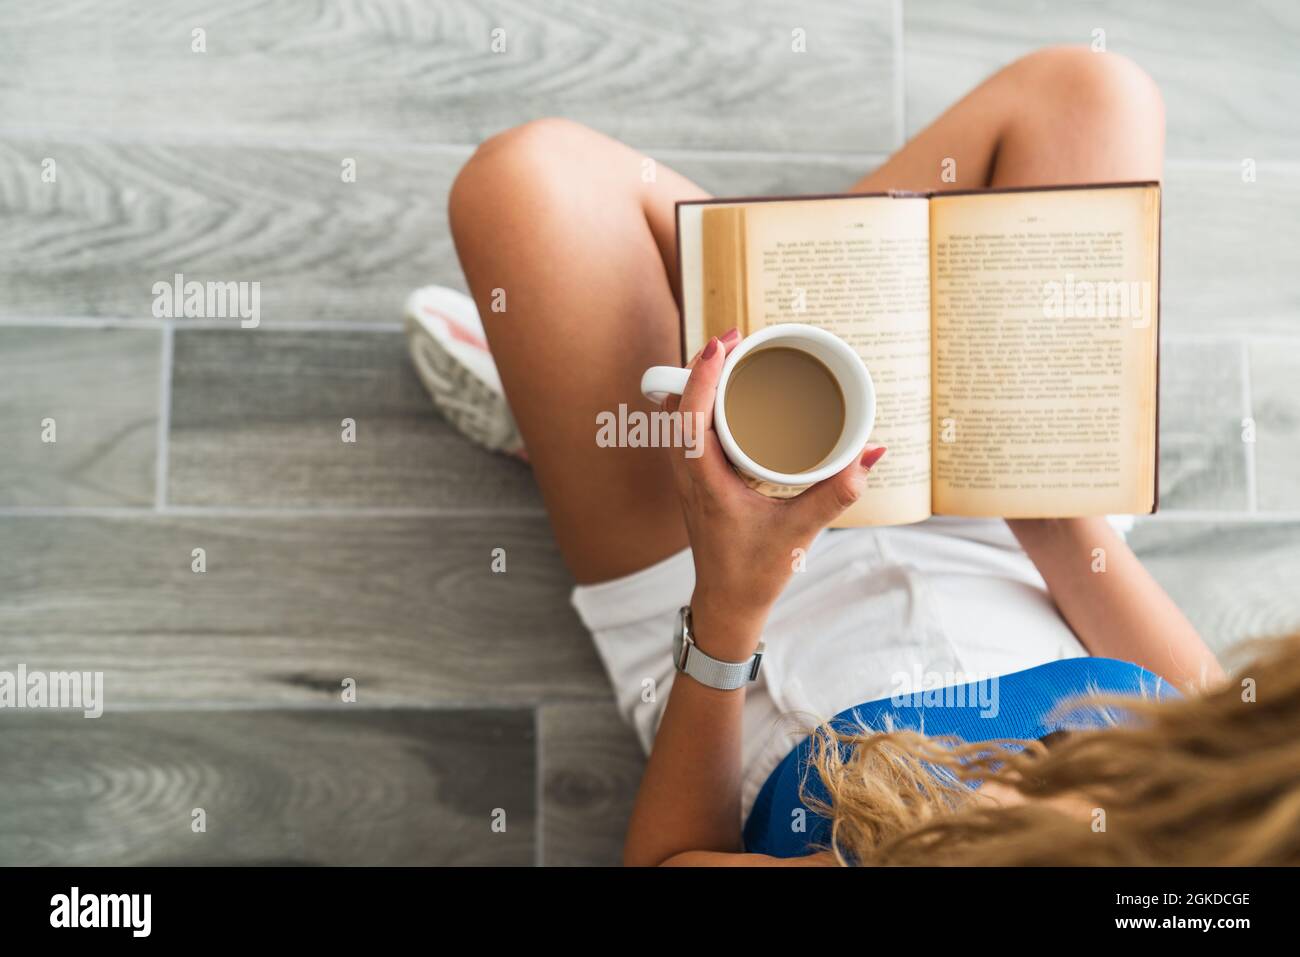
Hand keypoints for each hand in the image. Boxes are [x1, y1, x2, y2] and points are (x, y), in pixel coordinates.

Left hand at [664, 332, 885, 658]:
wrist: (728, 604)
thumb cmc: (755, 572)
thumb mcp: (801, 533)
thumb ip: (835, 494)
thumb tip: (870, 453)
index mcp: (705, 483)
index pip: (689, 418)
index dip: (702, 376)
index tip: (722, 344)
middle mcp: (688, 474)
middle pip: (678, 403)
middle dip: (704, 364)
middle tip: (738, 337)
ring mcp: (687, 476)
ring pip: (678, 414)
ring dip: (700, 380)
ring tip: (732, 355)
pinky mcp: (696, 479)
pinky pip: (687, 428)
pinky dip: (701, 401)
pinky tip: (726, 392)